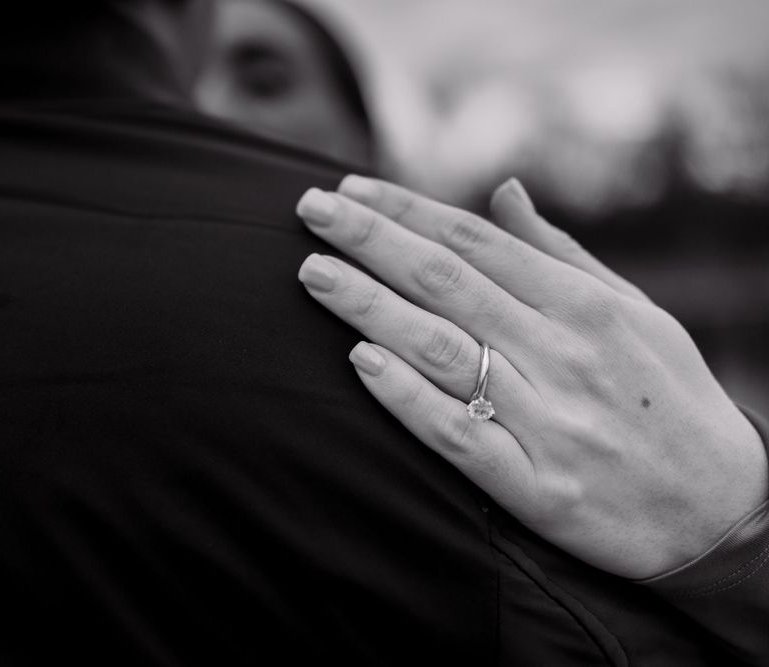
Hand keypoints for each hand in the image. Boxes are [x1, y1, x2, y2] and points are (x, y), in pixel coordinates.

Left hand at [295, 176, 767, 579]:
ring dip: (370, 307)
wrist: (722, 511)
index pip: (475, 243)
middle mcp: (563, 355)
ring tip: (315, 273)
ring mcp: (548, 422)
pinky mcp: (536, 487)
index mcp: (584, 307)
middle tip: (309, 211)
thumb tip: (502, 191)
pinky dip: (407, 397)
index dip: (406, 212)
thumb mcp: (634, 312)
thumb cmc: (670, 399)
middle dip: (371, 240)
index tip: (350, 190)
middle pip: (446, 283)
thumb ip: (560, 254)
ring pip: (441, 349)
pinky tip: (361, 362)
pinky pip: (458, 435)